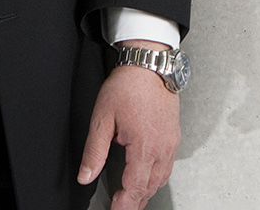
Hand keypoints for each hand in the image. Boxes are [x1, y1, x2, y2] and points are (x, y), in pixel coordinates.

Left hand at [77, 42, 180, 209]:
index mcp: (144, 145)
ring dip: (146, 191)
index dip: (124, 204)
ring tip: (132, 199)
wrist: (149, 65)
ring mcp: (171, 142)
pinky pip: (168, 166)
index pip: (135, 186)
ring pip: (161, 178)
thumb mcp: (102, 118)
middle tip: (121, 208)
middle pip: (150, 186)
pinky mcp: (174, 136)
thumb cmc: (128, 86)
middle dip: (135, 202)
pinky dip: (157, 178)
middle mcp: (162, 147)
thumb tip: (86, 175)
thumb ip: (94, 151)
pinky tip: (148, 178)